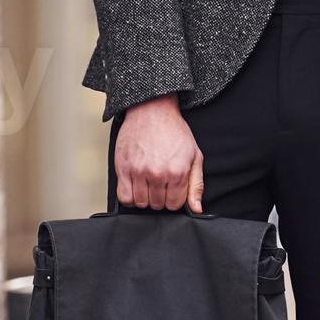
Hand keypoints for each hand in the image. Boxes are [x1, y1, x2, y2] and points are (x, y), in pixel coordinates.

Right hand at [114, 96, 204, 212]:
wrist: (152, 110)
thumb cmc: (174, 131)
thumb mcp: (194, 156)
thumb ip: (196, 185)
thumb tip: (196, 209)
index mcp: (177, 172)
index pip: (174, 204)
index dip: (174, 199)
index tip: (172, 189)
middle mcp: (157, 173)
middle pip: (157, 205)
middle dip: (160, 198)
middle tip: (160, 183)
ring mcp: (138, 171)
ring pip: (141, 203)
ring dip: (145, 198)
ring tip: (148, 184)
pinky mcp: (123, 168)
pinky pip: (124, 197)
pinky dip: (130, 197)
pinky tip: (136, 187)